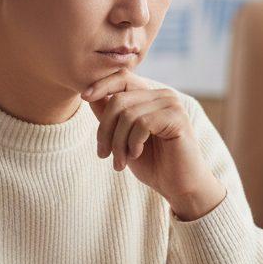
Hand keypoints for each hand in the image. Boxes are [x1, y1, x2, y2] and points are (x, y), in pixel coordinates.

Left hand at [83, 70, 225, 220]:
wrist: (178, 186)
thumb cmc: (152, 163)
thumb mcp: (122, 137)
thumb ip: (109, 115)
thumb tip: (89, 94)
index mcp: (150, 96)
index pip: (122, 77)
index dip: (101, 84)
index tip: (84, 97)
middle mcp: (162, 95)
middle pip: (119, 100)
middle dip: (105, 130)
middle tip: (103, 155)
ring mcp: (171, 104)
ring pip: (127, 114)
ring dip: (117, 143)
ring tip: (119, 162)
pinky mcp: (177, 117)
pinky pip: (142, 123)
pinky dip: (133, 143)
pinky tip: (136, 154)